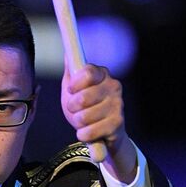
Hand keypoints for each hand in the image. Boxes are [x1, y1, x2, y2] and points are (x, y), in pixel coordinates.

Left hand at [61, 63, 136, 181]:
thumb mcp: (74, 88)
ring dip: (77, 122)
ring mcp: (118, 105)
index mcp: (102, 74)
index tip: (71, 91)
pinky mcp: (118, 123)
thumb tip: (68, 51)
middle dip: (72, 108)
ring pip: (84, 117)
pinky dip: (83, 134)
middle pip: (83, 97)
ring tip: (83, 122)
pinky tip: (88, 132)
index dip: (74, 84)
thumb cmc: (86, 107)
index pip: (87, 72)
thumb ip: (71, 71)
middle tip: (75, 110)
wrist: (104, 132)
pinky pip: (89, 131)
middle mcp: (113, 86)